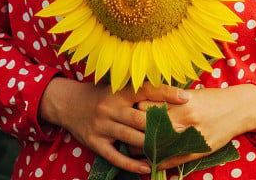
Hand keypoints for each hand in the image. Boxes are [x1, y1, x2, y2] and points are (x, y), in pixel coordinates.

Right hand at [38, 77, 188, 173]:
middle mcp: (111, 107)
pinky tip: (147, 168)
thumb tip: (171, 92)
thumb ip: (139, 91)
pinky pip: (116, 156)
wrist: (69, 104)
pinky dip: (132, 165)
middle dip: (163, 125)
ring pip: (130, 138)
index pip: (146, 89)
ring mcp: (102, 126)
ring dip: (151, 145)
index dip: (166, 93)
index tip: (186, 96)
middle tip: (183, 131)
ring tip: (170, 150)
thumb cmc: (101, 95)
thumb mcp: (117, 88)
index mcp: (119, 91)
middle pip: (140, 118)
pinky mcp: (95, 142)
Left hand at [137, 83, 255, 170]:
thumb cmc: (212, 99)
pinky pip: (174, 160)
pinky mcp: (198, 151)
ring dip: (145, 150)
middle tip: (125, 133)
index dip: (136, 111)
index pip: (150, 107)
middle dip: (136, 132)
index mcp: (181, 102)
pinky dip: (160, 163)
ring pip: (161, 146)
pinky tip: (150, 163)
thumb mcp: (190, 94)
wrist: (237, 109)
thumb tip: (145, 104)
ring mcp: (192, 137)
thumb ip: (169, 100)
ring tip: (132, 150)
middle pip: (152, 127)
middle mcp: (185, 119)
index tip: (128, 112)